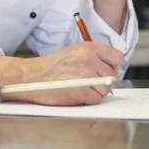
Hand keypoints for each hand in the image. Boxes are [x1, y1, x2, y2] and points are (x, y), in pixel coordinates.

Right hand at [0, 43, 122, 105]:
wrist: (31, 76)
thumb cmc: (49, 66)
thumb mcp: (73, 52)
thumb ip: (92, 57)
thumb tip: (107, 67)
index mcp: (88, 48)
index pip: (117, 57)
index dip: (113, 67)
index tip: (106, 72)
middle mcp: (89, 59)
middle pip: (111, 76)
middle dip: (102, 82)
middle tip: (87, 83)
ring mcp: (86, 75)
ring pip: (105, 90)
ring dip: (95, 92)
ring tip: (79, 88)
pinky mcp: (81, 91)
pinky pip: (95, 100)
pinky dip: (88, 100)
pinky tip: (75, 94)